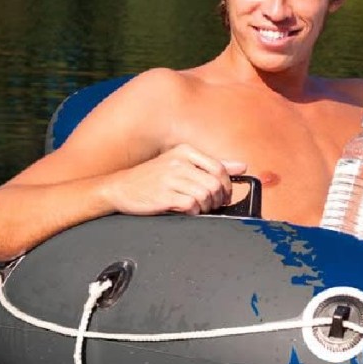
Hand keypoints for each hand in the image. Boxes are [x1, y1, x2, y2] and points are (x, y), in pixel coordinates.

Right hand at [102, 144, 246, 215]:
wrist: (120, 188)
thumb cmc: (153, 178)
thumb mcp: (181, 164)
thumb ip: (212, 165)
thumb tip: (242, 166)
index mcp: (185, 151)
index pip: (219, 168)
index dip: (226, 186)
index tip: (223, 195)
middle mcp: (178, 162)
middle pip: (215, 184)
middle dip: (218, 199)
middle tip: (211, 205)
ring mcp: (170, 178)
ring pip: (206, 195)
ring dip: (207, 207)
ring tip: (198, 208)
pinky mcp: (164, 195)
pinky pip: (192, 205)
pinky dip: (194, 212)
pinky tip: (186, 211)